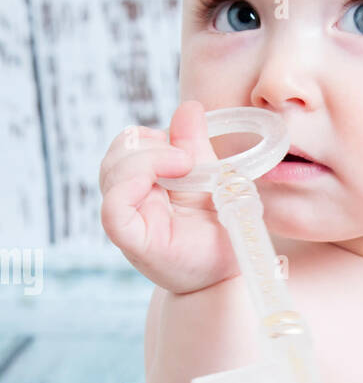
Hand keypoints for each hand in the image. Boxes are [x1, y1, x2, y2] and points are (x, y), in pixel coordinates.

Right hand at [100, 99, 240, 294]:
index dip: (150, 137)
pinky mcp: (132, 241)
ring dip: (146, 159)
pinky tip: (158, 186)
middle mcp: (134, 200)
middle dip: (148, 145)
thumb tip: (189, 107)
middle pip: (117, 153)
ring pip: (112, 172)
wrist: (231, 275)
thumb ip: (198, 148)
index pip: (130, 145)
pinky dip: (131, 185)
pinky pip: (113, 208)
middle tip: (186, 159)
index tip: (184, 146)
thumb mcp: (216, 181)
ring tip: (183, 168)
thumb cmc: (223, 232)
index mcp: (150, 183)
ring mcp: (130, 220)